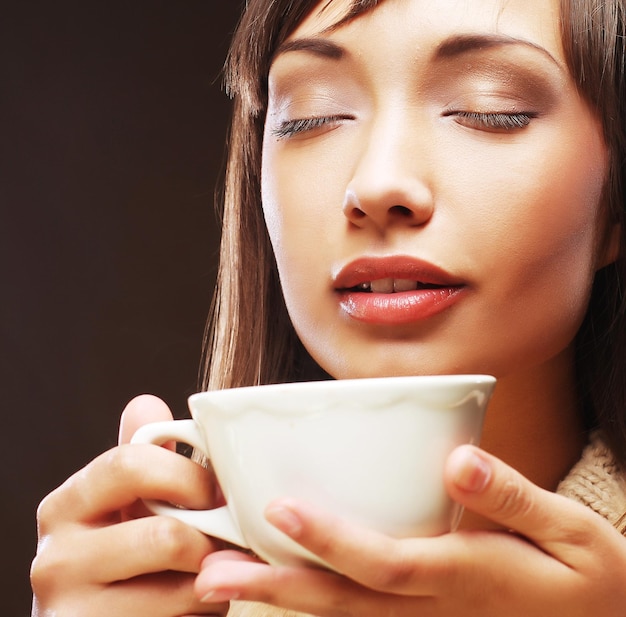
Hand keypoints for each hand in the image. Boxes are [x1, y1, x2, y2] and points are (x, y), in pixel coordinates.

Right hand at [31, 394, 227, 616]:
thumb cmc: (119, 557)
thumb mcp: (124, 503)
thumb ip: (139, 456)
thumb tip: (146, 403)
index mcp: (67, 506)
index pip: (129, 464)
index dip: (188, 474)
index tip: (215, 491)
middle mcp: (55, 559)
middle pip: (165, 535)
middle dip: (212, 537)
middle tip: (230, 538)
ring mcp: (72, 611)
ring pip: (184, 588)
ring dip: (217, 580)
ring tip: (216, 572)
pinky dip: (206, 613)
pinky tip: (199, 604)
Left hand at [195, 445, 625, 615]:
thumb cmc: (588, 577)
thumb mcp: (573, 534)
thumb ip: (516, 498)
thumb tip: (460, 462)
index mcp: (466, 577)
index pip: (386, 562)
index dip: (331, 539)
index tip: (279, 508)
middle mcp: (433, 608)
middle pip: (343, 601)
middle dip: (275, 587)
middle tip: (210, 574)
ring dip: (279, 601)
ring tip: (218, 585)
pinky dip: (309, 607)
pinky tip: (271, 593)